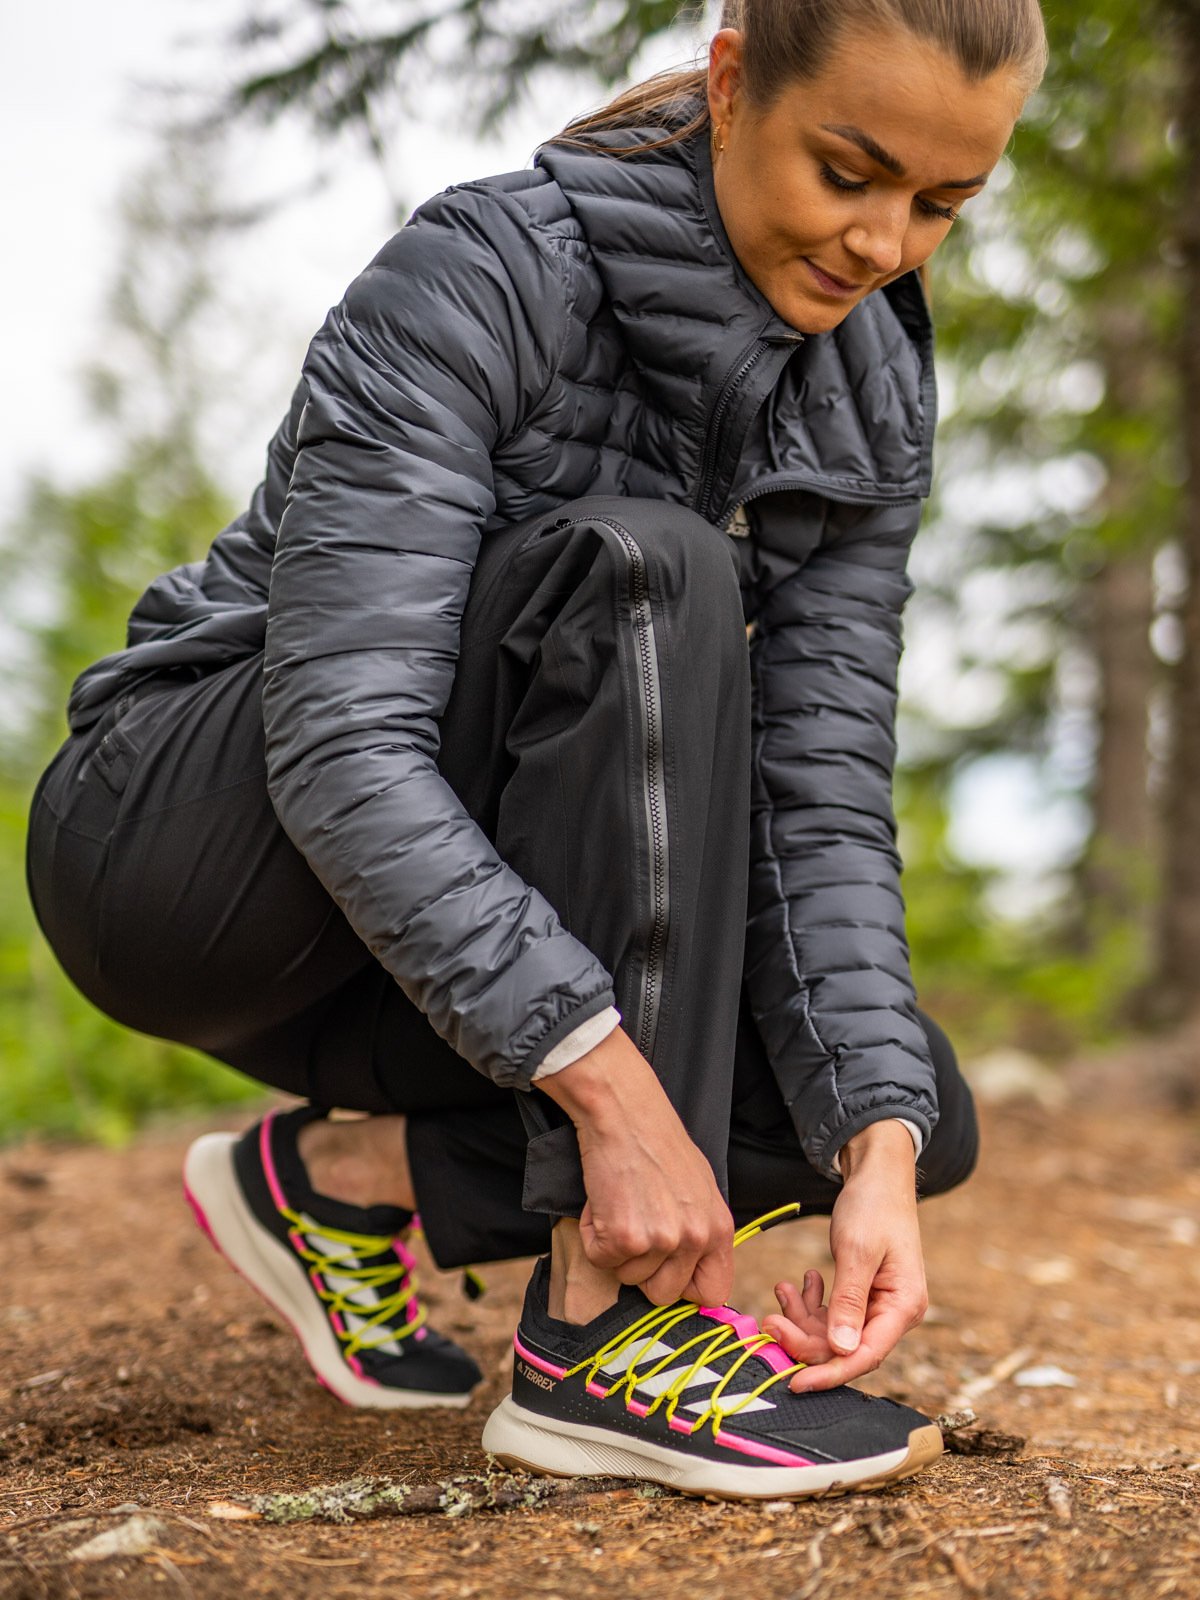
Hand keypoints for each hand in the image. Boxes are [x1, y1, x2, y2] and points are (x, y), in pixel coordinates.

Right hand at [538, 1027, 733, 1306]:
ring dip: (615, 1248)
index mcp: (718, 1229)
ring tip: (620, 1204)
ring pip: (628, 1278)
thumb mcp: (698, 1189)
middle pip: (663, 1294)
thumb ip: (700, 1232)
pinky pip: (600, 1259)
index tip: (664, 1270)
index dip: (684, 1288)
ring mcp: (661, 1240)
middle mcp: (695, 1239)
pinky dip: (593, 1235)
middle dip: (641, 1269)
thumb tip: (691, 1274)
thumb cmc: (657, 1144)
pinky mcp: (624, 1237)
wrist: (624, 1112)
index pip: (712, 1293)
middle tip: (633, 1227)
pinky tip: (602, 1202)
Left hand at [761, 1121, 927, 1391]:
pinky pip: (831, 1315)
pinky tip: (797, 1282)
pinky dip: (810, 1303)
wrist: (877, 1175)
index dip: (828, 1373)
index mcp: (904, 1308)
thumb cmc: (873, 1207)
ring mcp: (878, 1306)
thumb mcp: (856, 1251)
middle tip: (769, 1318)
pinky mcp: (862, 1297)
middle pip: (844, 1349)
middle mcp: (894, 1314)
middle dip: (804, 1337)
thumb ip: (850, 1301)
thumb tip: (842, 1351)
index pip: (864, 1357)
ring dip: (802, 1317)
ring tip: (782, 1288)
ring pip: (832, 1333)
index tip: (793, 1382)